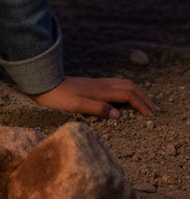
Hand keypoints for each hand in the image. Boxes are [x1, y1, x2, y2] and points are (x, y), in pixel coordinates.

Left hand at [33, 75, 157, 118]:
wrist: (43, 83)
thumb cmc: (58, 97)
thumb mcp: (76, 105)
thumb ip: (97, 109)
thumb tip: (118, 115)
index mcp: (101, 90)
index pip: (128, 95)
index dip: (141, 104)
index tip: (151, 116)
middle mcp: (101, 84)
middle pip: (129, 87)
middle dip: (144, 98)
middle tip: (155, 110)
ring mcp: (97, 83)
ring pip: (123, 84)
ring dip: (137, 93)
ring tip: (145, 103)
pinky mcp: (92, 85)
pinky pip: (116, 85)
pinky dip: (127, 91)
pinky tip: (125, 98)